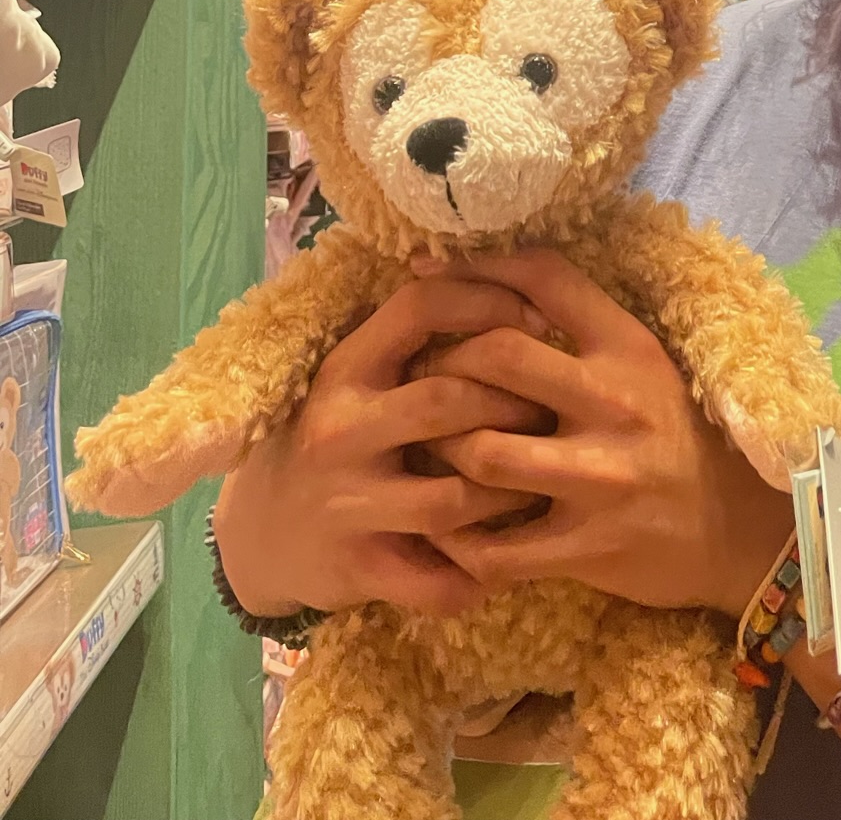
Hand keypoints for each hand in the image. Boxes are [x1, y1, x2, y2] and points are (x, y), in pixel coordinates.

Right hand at [212, 275, 552, 619]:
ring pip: (451, 499)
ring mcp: (346, 504)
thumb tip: (514, 285)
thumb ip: (413, 340)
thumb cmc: (335, 438)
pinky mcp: (356, 570)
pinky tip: (506, 557)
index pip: (418, 308)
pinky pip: (437, 581)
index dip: (487, 302)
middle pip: (446, 400)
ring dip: (509, 491)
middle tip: (554, 409)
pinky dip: (480, 575)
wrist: (258, 533)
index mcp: (345, 369)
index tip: (538, 321)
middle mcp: (340, 430)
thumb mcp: (357, 379)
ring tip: (539, 480)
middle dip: (513, 403)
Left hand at [414, 249, 795, 616]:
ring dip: (440, 451)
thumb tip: (491, 282)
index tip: (424, 271)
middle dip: (442, 364)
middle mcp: (615, 402)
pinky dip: (456, 541)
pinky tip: (442, 529)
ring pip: (483, 453)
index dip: (475, 266)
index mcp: (627, 347)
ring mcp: (601, 479)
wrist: (738, 528)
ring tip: (425, 450)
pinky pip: (496, 548)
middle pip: (498, 357)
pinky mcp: (590, 548)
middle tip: (419, 379)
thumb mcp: (642, 361)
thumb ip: (578, 323)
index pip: (544, 277)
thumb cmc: (673, 433)